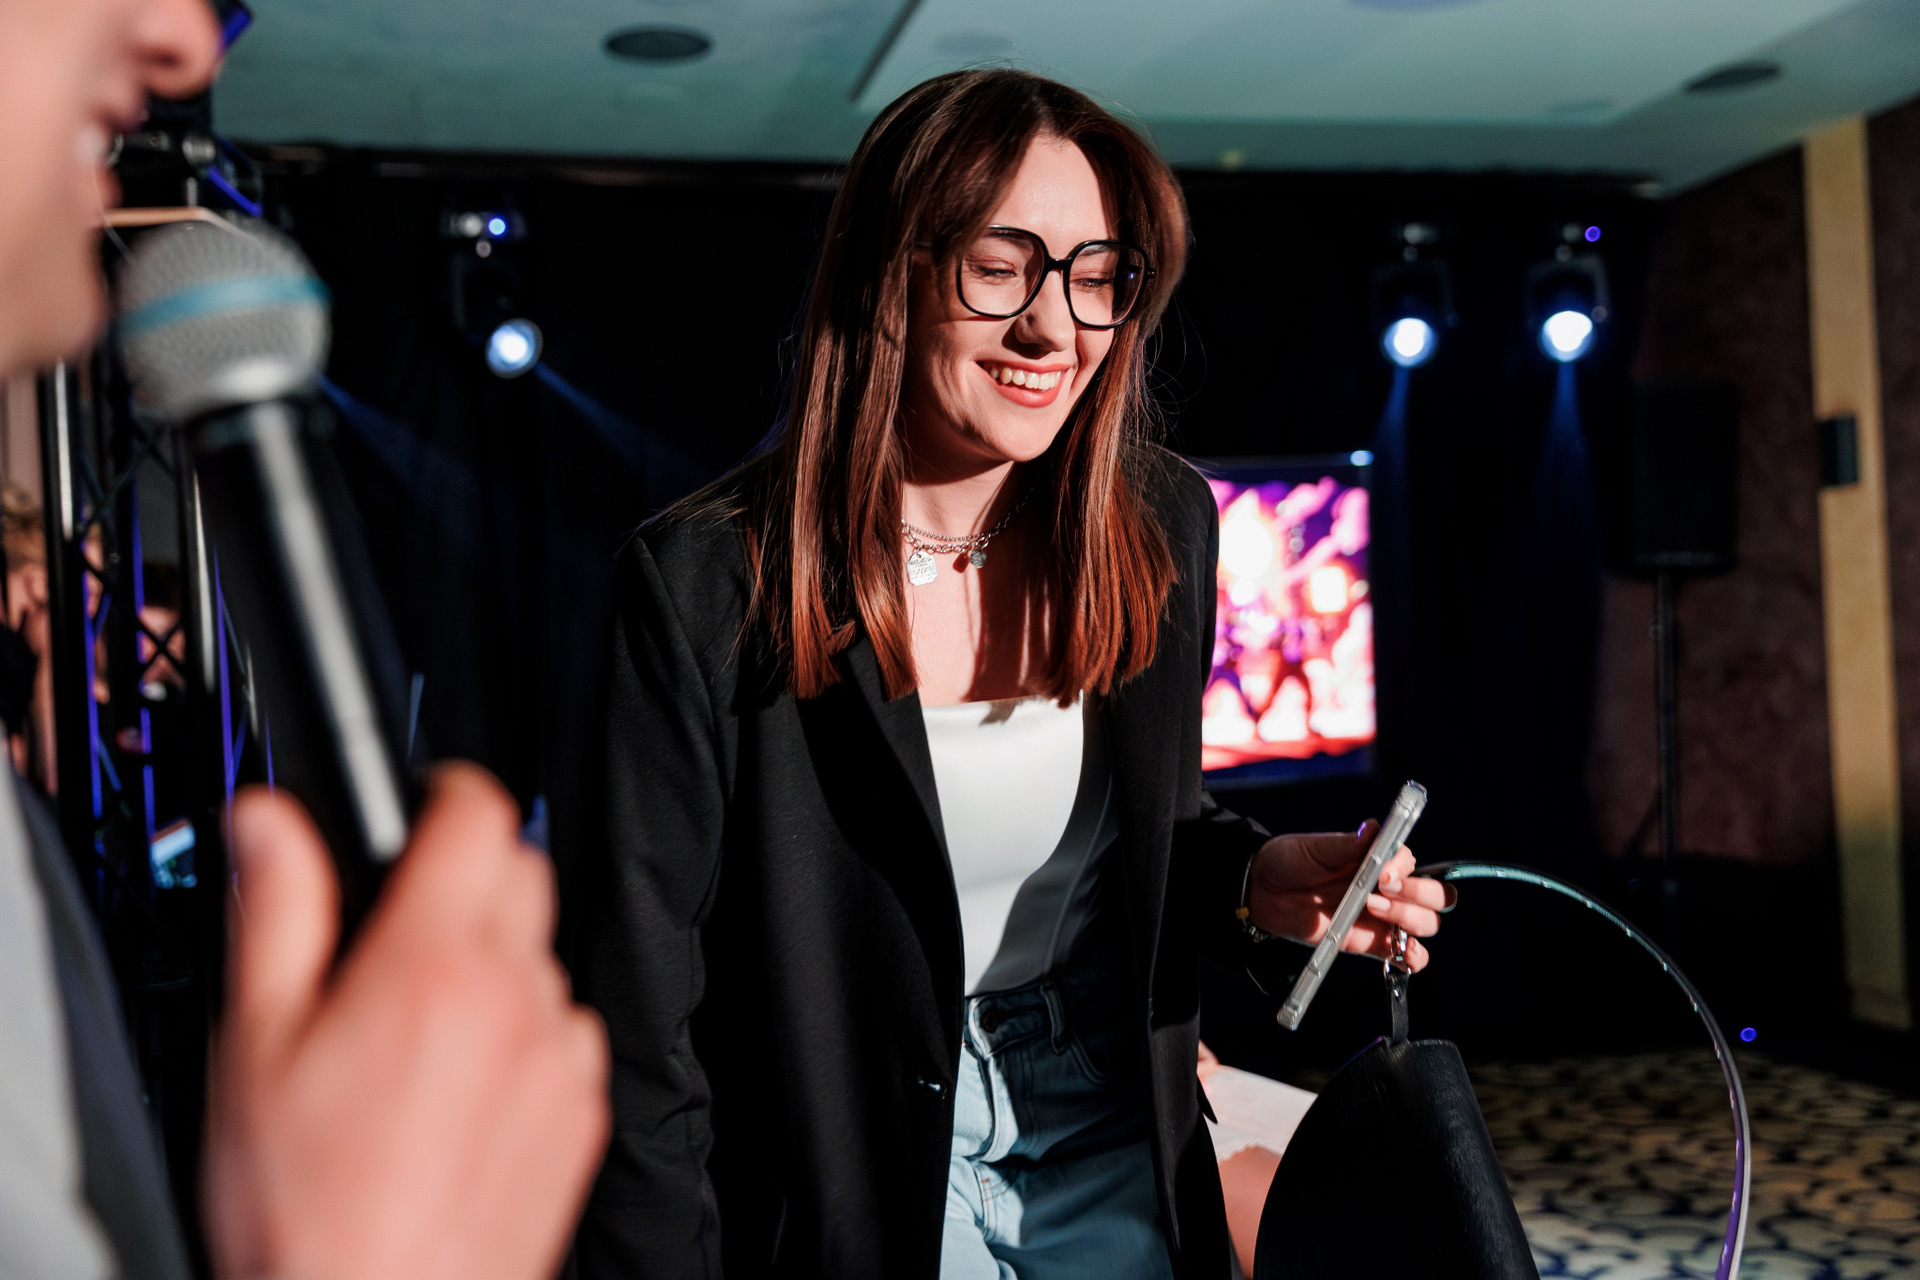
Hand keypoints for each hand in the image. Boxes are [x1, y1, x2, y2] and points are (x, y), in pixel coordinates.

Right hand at [204, 764, 610, 1279]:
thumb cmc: (306, 1206)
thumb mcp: (254, 1043)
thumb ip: (276, 912)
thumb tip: (272, 823)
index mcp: (430, 967)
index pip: (478, 816)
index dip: (446, 791)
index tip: (422, 804)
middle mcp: (513, 1000)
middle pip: (522, 873)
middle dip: (468, 873)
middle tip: (401, 922)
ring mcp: (557, 1058)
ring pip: (543, 956)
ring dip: (495, 962)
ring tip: (419, 1028)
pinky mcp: (583, 1112)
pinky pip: (567, 1031)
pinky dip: (526, 1033)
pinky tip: (462, 1084)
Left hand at [1245, 820, 1447, 969]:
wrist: (1262, 891)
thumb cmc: (1290, 860)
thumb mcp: (1316, 848)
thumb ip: (1348, 844)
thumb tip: (1375, 828)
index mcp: (1380, 859)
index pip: (1413, 863)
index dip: (1404, 868)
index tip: (1383, 873)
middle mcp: (1389, 888)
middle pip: (1436, 895)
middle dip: (1418, 894)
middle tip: (1381, 893)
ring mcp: (1383, 917)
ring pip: (1427, 923)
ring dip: (1410, 919)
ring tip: (1373, 910)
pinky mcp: (1370, 943)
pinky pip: (1408, 956)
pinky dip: (1414, 957)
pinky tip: (1402, 951)